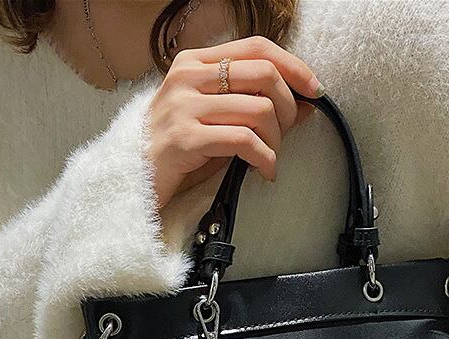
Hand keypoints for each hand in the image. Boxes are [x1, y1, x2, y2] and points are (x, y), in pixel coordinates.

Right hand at [147, 35, 322, 207]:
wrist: (134, 180)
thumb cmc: (180, 152)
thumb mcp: (219, 123)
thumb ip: (255, 108)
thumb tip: (305, 104)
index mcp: (195, 63)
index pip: (257, 48)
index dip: (293, 66)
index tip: (315, 90)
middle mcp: (188, 77)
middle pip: (265, 75)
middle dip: (288, 108)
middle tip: (285, 134)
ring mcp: (184, 106)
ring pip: (260, 110)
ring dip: (276, 141)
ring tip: (268, 159)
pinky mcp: (185, 138)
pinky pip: (244, 141)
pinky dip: (265, 159)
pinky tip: (265, 172)